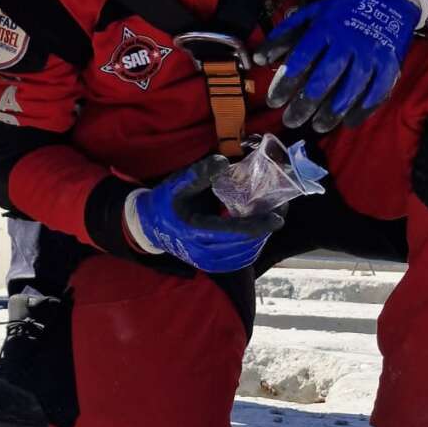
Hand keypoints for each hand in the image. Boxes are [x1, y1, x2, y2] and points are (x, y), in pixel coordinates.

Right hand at [127, 156, 282, 273]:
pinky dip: (251, 247)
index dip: (259, 225)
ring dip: (260, 239)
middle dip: (265, 230)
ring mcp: (206, 261)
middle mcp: (202, 250)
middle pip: (244, 244)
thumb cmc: (165, 201)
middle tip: (279, 212)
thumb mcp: (178, 183)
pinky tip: (256, 234)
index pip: (235, 231)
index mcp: (195, 230)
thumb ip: (200, 173)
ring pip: (244, 254)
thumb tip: (223, 162)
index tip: (278, 217)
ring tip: (270, 220)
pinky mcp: (209, 264)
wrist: (148, 224)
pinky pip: (237, 259)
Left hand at [255, 0, 418, 132]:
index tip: (274, 102)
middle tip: (291, 121)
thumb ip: (283, 35)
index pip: (301, 59)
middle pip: (325, 78)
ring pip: (351, 88)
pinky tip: (348, 122)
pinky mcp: (390, 63)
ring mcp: (371, 54)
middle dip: (306, 102)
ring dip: (334, 111)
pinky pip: (378, 90)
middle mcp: (348, 42)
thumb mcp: (310, 13)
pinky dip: (364, 108)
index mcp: (325, 28)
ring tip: (318, 127)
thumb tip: (257, 59)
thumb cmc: (342, 9)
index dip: (285, 83)